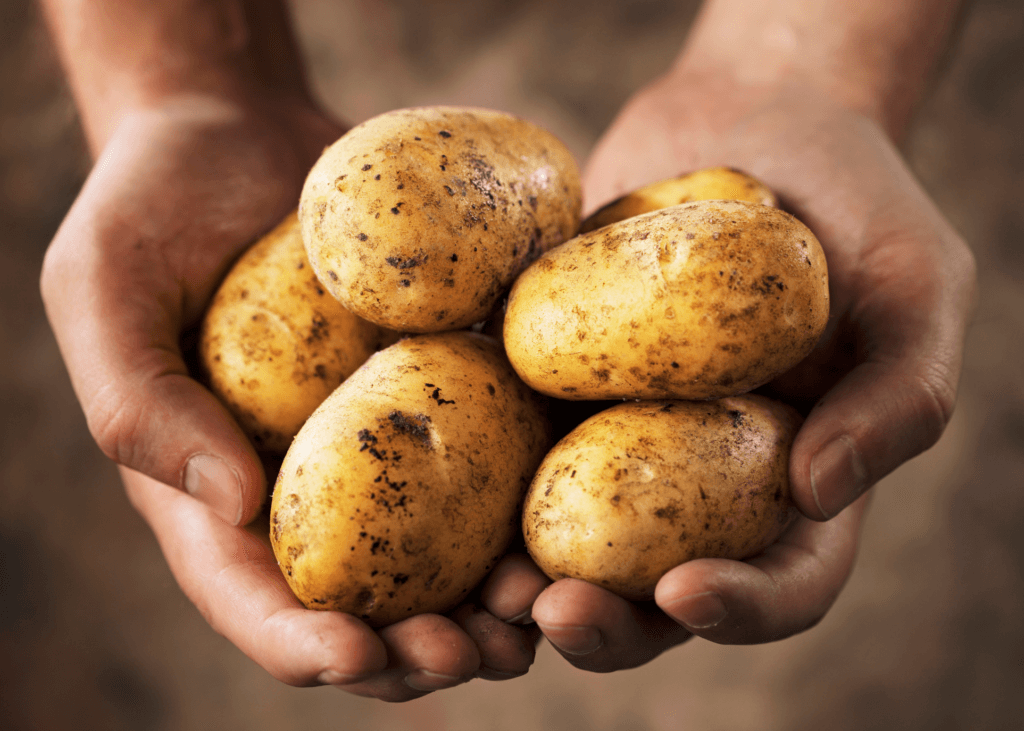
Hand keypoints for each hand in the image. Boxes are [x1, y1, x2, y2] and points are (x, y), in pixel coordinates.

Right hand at [42, 95, 539, 699]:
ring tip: (539, 614)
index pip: (251, 595)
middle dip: (415, 650)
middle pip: (364, 601)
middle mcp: (308, 484)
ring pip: (443, 554)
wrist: (242, 130)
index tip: (354, 655)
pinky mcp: (442, 388)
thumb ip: (139, 400)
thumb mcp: (102, 287)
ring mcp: (383, 443)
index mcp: (214, 489)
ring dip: (492, 602)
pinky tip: (575, 515)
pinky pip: (492, 456)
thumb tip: (230, 504)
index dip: (300, 643)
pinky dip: (532, 500)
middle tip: (473, 656)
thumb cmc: (153, 204)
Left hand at [523, 68, 974, 668]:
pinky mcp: (552, 383)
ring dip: (523, 578)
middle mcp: (702, 477)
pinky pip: (508, 439)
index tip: (686, 592)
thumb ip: (900, 392)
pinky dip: (472, 474)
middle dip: (606, 621)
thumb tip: (818, 491)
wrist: (752, 120)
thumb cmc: (854, 201)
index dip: (742, 608)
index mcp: (796, 478)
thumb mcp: (916, 283)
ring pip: (567, 537)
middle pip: (655, 590)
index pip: (784, 578)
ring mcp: (616, 434)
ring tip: (486, 583)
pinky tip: (436, 473)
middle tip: (551, 611)